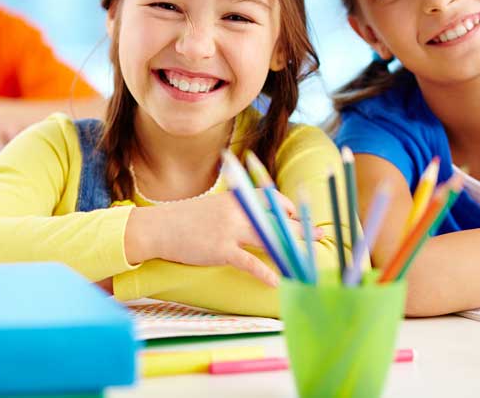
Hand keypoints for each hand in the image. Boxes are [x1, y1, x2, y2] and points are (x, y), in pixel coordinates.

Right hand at [125, 190, 322, 286]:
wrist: (158, 227)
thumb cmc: (184, 219)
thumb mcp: (212, 205)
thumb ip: (234, 208)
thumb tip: (254, 216)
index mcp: (235, 197)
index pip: (270, 198)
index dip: (288, 207)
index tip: (300, 216)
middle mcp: (236, 210)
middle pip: (277, 218)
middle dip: (301, 228)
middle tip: (321, 236)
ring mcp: (229, 230)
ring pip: (269, 239)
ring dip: (292, 249)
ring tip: (308, 260)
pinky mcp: (221, 250)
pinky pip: (250, 263)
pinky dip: (265, 273)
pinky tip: (278, 282)